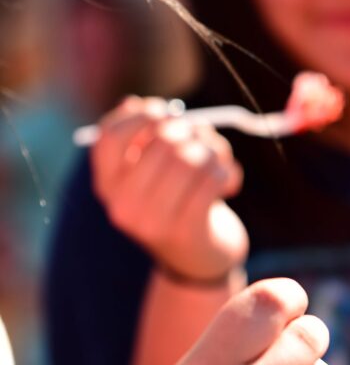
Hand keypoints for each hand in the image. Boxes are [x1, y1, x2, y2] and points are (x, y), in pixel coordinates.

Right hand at [90, 95, 247, 278]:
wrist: (199, 260)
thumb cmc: (178, 203)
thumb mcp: (151, 172)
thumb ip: (142, 139)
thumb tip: (135, 104)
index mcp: (107, 187)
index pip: (110, 136)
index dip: (143, 115)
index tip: (166, 115)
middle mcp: (122, 206)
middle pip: (160, 139)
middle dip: (191, 130)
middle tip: (203, 140)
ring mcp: (152, 222)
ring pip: (190, 157)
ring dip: (213, 151)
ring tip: (218, 162)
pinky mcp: (186, 231)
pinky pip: (212, 179)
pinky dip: (226, 173)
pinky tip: (227, 183)